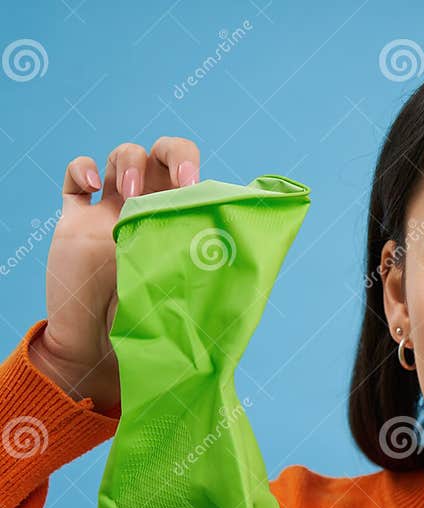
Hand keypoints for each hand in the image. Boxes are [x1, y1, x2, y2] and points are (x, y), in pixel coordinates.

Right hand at [31, 137, 198, 411]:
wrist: (102, 348)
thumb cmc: (153, 323)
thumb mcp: (191, 288)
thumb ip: (212, 261)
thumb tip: (258, 245)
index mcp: (177, 216)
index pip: (187, 169)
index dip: (189, 164)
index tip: (193, 185)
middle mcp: (147, 206)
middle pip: (158, 153)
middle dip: (168, 153)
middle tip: (177, 180)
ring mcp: (109, 209)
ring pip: (120, 157)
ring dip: (128, 162)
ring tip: (131, 196)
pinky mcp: (75, 219)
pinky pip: (74, 179)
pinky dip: (83, 169)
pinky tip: (95, 186)